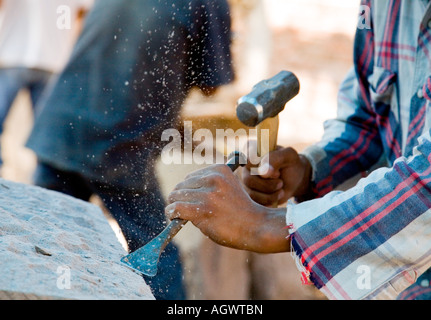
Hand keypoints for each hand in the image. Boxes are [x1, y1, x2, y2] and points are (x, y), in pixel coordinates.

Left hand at [166, 164, 289, 252]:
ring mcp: (208, 194)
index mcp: (219, 169)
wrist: (257, 227)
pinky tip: (174, 218)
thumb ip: (209, 186)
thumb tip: (181, 192)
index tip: (192, 201)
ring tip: (180, 216)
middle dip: (181, 198)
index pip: (191, 177)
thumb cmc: (242, 212)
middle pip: (181, 185)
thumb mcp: (228, 188)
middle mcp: (213, 178)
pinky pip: (175, 208)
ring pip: (175, 196)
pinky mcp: (202, 209)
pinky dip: (171, 213)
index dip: (189, 191)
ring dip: (175, 206)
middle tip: (184, 211)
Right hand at [243, 145, 311, 205]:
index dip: (262, 168)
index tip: (276, 172)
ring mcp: (245, 181)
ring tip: (280, 189)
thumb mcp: (289, 156)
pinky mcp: (249, 194)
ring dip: (270, 194)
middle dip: (268, 184)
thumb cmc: (291, 164)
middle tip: (280, 181)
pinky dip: (269, 201)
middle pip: (248, 179)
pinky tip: (276, 196)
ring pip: (251, 193)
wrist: (295, 180)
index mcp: (251, 149)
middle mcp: (245, 166)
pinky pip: (254, 203)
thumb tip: (262, 172)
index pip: (247, 159)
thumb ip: (275, 158)